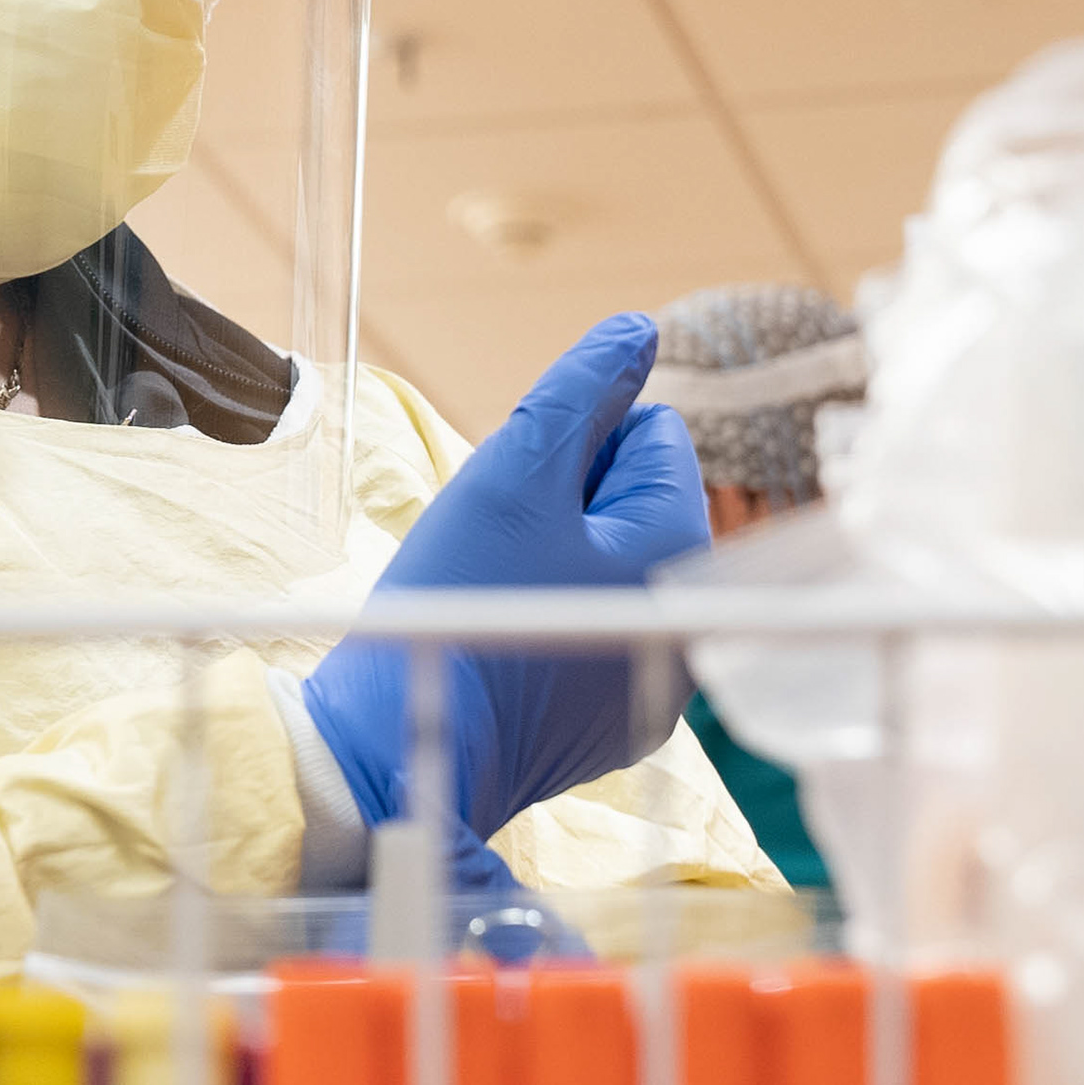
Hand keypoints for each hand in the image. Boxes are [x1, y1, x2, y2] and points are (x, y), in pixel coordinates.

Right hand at [302, 313, 709, 857]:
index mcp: (683, 551)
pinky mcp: (609, 727)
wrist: (394, 754)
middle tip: (498, 548)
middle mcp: (690, 623)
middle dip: (565, 503)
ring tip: (490, 597)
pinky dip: (543, 623)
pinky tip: (494, 645)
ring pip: (604, 565)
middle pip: (631, 502)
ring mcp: (653, 684)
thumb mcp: (513, 471)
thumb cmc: (455, 606)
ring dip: (551, 559)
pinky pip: (585, 631)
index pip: (650, 433)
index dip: (575, 444)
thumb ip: (582, 390)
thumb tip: (639, 330)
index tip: (522, 496)